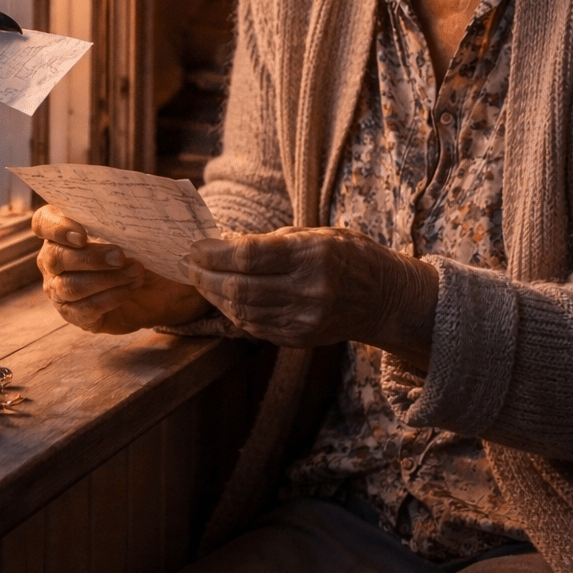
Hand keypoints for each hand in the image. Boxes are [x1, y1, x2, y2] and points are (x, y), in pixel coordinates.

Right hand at [33, 205, 211, 334]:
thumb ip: (125, 218)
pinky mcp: (74, 314)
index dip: (57, 228)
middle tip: (121, 256)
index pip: (43, 222)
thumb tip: (134, 209)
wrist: (158, 287)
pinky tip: (130, 289)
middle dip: (91, 257)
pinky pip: (84, 308)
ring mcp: (60, 289)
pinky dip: (110, 297)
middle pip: (57, 257)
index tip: (82, 235)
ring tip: (136, 272)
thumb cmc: (141, 250)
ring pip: (71, 286)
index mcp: (62, 230)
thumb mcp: (136, 230)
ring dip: (106, 279)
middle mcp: (53, 259)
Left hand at [182, 225, 437, 365]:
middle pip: (240, 287)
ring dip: (214, 295)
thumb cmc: (349, 256)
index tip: (195, 246)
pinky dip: (232, 312)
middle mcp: (309, 291)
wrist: (384, 298)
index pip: (249, 257)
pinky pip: (254, 327)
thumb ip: (272, 241)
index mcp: (314, 257)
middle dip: (206, 276)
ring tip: (198, 280)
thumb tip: (225, 243)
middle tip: (187, 264)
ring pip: (242, 311)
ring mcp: (304, 319)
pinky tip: (221, 299)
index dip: (215, 253)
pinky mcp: (300, 338)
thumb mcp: (317, 234)